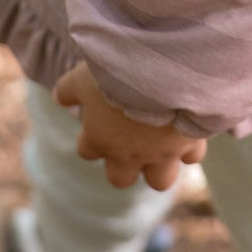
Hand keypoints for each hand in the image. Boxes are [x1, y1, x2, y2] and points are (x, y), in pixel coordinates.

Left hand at [54, 61, 206, 189]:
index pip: (88, 151)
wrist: (163, 71)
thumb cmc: (118, 74)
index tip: (99, 118)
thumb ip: (68, 89)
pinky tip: (190, 127)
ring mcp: (161, 153)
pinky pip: (193, 155)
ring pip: (160, 180)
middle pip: (120, 179)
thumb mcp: (84, 75)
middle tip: (132, 137)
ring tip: (163, 142)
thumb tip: (59, 97)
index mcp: (100, 139)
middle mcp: (129, 154)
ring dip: (160, 165)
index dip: (93, 136)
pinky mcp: (189, 143)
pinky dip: (191, 145)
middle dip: (125, 164)